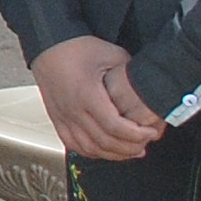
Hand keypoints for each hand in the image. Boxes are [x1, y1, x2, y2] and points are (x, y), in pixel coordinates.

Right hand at [34, 34, 163, 160]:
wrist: (49, 46)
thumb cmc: (77, 48)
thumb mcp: (113, 55)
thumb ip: (132, 74)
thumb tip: (150, 86)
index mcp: (87, 94)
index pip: (114, 127)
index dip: (136, 135)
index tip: (150, 132)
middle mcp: (73, 109)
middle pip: (104, 142)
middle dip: (130, 147)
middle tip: (145, 142)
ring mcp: (63, 117)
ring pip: (90, 148)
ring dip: (112, 154)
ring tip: (130, 150)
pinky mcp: (58, 119)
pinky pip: (74, 145)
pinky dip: (92, 152)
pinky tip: (105, 150)